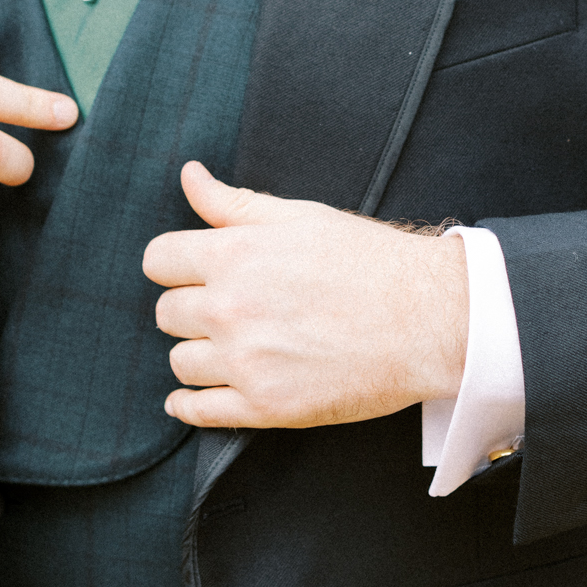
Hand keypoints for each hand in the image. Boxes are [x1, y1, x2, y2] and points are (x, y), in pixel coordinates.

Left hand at [144, 162, 468, 430]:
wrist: (429, 320)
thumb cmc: (369, 263)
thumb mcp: (298, 218)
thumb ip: (232, 203)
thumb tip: (188, 176)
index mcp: (234, 255)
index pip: (158, 260)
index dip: (175, 264)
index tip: (192, 272)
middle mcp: (230, 308)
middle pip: (167, 312)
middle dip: (191, 308)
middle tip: (227, 309)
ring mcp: (245, 361)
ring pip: (180, 361)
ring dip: (198, 353)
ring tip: (231, 347)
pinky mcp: (265, 406)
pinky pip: (197, 411)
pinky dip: (188, 405)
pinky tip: (192, 397)